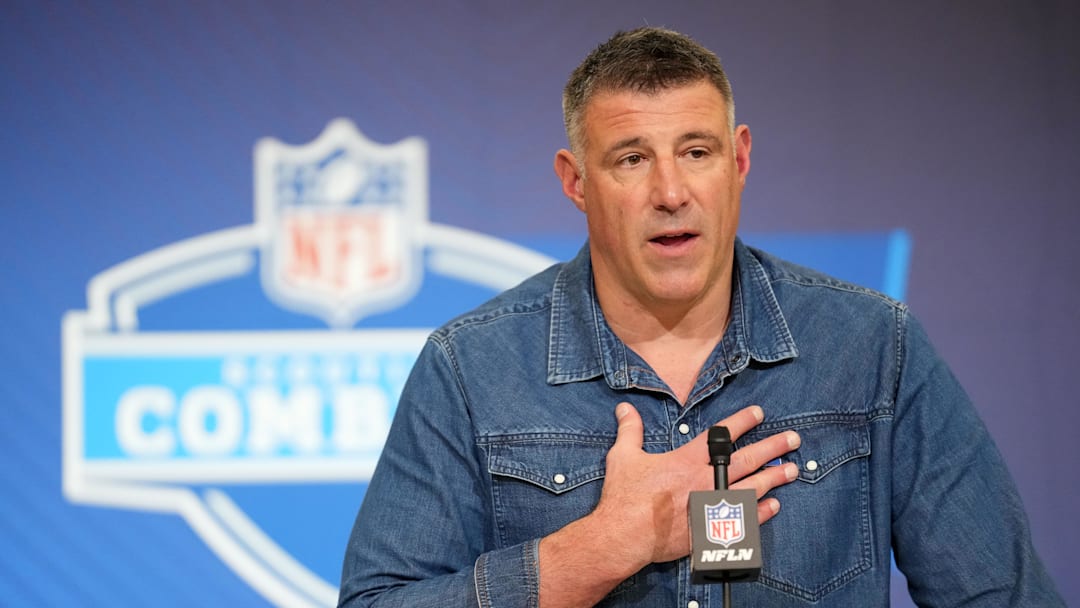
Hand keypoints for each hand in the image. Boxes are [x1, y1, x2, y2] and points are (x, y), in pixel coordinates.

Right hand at [593, 402, 798, 568]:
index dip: (741, 422)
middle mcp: (705, 481)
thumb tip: (624, 408)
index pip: (720, 436)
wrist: (624, 536)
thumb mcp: (623, 456)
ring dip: (774, 478)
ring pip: (752, 488)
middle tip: (792, 440)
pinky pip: (744, 519)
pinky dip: (761, 512)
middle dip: (772, 447)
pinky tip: (773, 505)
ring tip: (792, 470)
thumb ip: (629, 430)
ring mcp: (711, 506)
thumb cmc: (624, 497)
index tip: (758, 414)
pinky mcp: (711, 529)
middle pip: (747, 460)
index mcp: (686, 461)